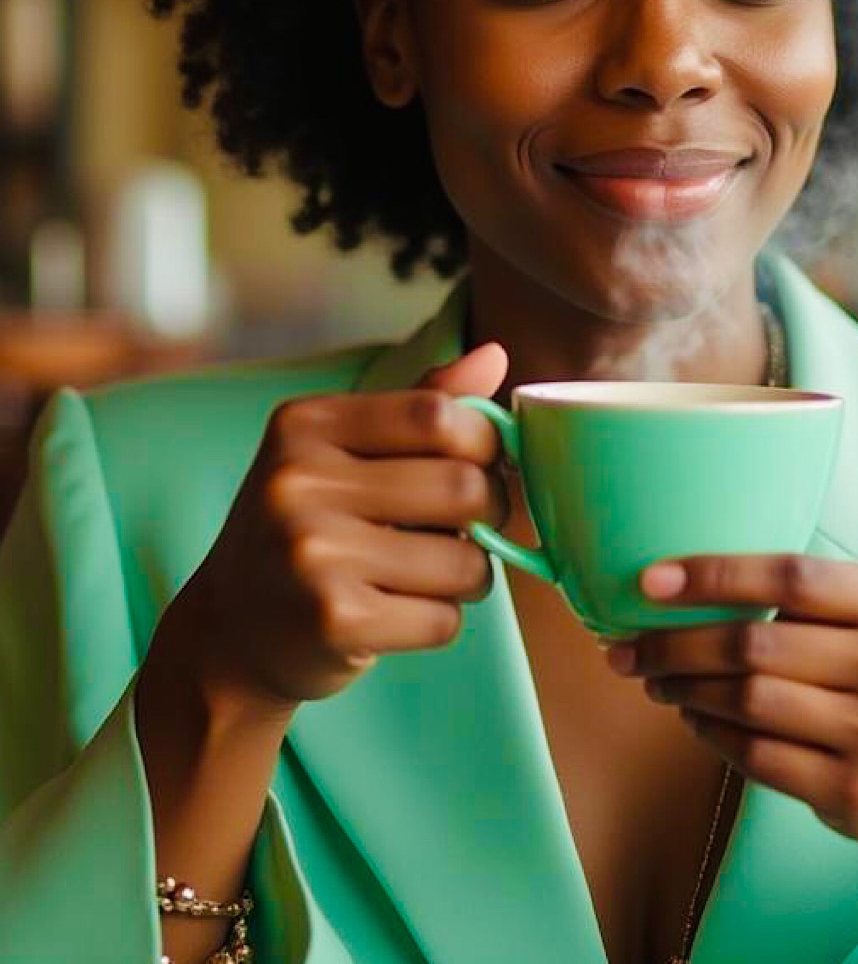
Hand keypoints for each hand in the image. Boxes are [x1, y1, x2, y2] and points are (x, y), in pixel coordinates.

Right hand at [156, 342, 512, 713]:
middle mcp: (299, 482)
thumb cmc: (307, 531)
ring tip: (435, 574)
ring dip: (471, 574)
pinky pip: (443, 619)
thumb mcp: (340, 453)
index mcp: (305, 425)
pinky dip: (442, 621)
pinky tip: (401, 615)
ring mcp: (313, 553)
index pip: (436, 413)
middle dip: (491, 511)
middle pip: (462, 485)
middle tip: (472, 527)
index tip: (484, 463)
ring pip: (464, 561)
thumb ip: (418, 406)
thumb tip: (494, 354)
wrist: (231, 635)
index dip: (486, 441)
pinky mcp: (334, 620)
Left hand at [605, 552, 857, 861]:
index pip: (791, 576)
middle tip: (627, 644)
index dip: (713, 575)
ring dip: (683, 688)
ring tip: (654, 677)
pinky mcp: (856, 793)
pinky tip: (693, 716)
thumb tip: (690, 575)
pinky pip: (756, 756)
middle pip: (756, 645)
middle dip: (675, 643)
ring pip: (748, 702)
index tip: (650, 581)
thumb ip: (817, 591)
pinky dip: (710, 733)